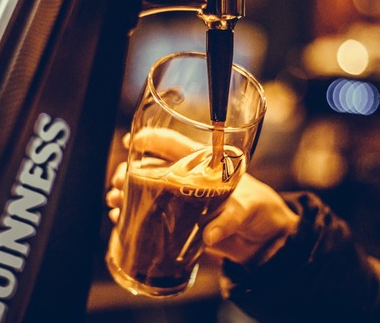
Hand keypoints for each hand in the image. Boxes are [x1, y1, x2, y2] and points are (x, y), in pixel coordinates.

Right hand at [105, 129, 299, 266]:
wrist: (265, 239)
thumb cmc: (260, 209)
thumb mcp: (248, 208)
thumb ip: (229, 218)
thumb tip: (209, 235)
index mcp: (204, 163)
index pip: (175, 144)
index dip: (152, 139)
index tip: (132, 140)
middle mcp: (188, 178)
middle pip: (151, 166)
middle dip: (129, 169)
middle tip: (118, 179)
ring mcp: (181, 201)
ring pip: (144, 191)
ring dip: (125, 193)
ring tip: (114, 200)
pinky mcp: (179, 224)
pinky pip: (150, 217)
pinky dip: (131, 217)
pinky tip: (119, 220)